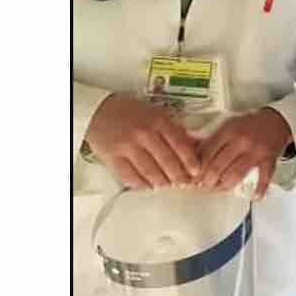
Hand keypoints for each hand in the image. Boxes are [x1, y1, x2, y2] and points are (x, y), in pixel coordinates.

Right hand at [84, 93, 200, 188]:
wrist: (98, 110)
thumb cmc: (129, 112)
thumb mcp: (155, 113)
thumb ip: (173, 128)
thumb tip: (193, 145)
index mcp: (157, 121)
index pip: (180, 144)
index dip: (190, 161)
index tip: (197, 171)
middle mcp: (144, 134)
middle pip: (167, 161)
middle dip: (178, 176)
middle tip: (184, 183)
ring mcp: (127, 146)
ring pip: (150, 172)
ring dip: (161, 182)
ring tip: (167, 185)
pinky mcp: (113, 157)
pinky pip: (130, 177)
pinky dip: (141, 184)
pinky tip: (147, 185)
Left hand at [197, 108, 293, 197]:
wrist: (277, 120)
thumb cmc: (250, 124)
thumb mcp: (230, 125)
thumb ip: (214, 139)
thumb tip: (195, 156)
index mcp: (229, 130)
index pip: (207, 152)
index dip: (197, 166)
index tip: (192, 175)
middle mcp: (241, 141)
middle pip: (218, 166)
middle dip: (207, 180)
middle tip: (202, 186)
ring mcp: (256, 152)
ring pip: (236, 175)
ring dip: (224, 186)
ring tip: (218, 190)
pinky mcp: (269, 159)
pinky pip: (264, 178)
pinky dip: (260, 189)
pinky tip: (255, 196)